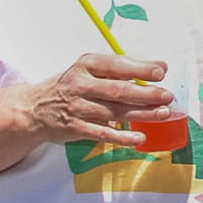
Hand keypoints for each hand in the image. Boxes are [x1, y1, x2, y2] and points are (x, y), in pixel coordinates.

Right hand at [19, 52, 172, 147]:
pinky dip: (122, 137)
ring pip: (114, 112)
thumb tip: (159, 67)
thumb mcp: (90, 69)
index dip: (140, 69)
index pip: (116, 65)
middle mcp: (80, 85)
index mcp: (86, 65)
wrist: (35, 108)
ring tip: (163, 114)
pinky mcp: (75, 128)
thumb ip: (122, 68)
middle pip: (118, 90)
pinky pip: (102, 133)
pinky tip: (139, 138)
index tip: (161, 72)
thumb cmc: (72, 85)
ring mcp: (77, 107)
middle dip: (146, 94)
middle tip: (168, 97)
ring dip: (141, 114)